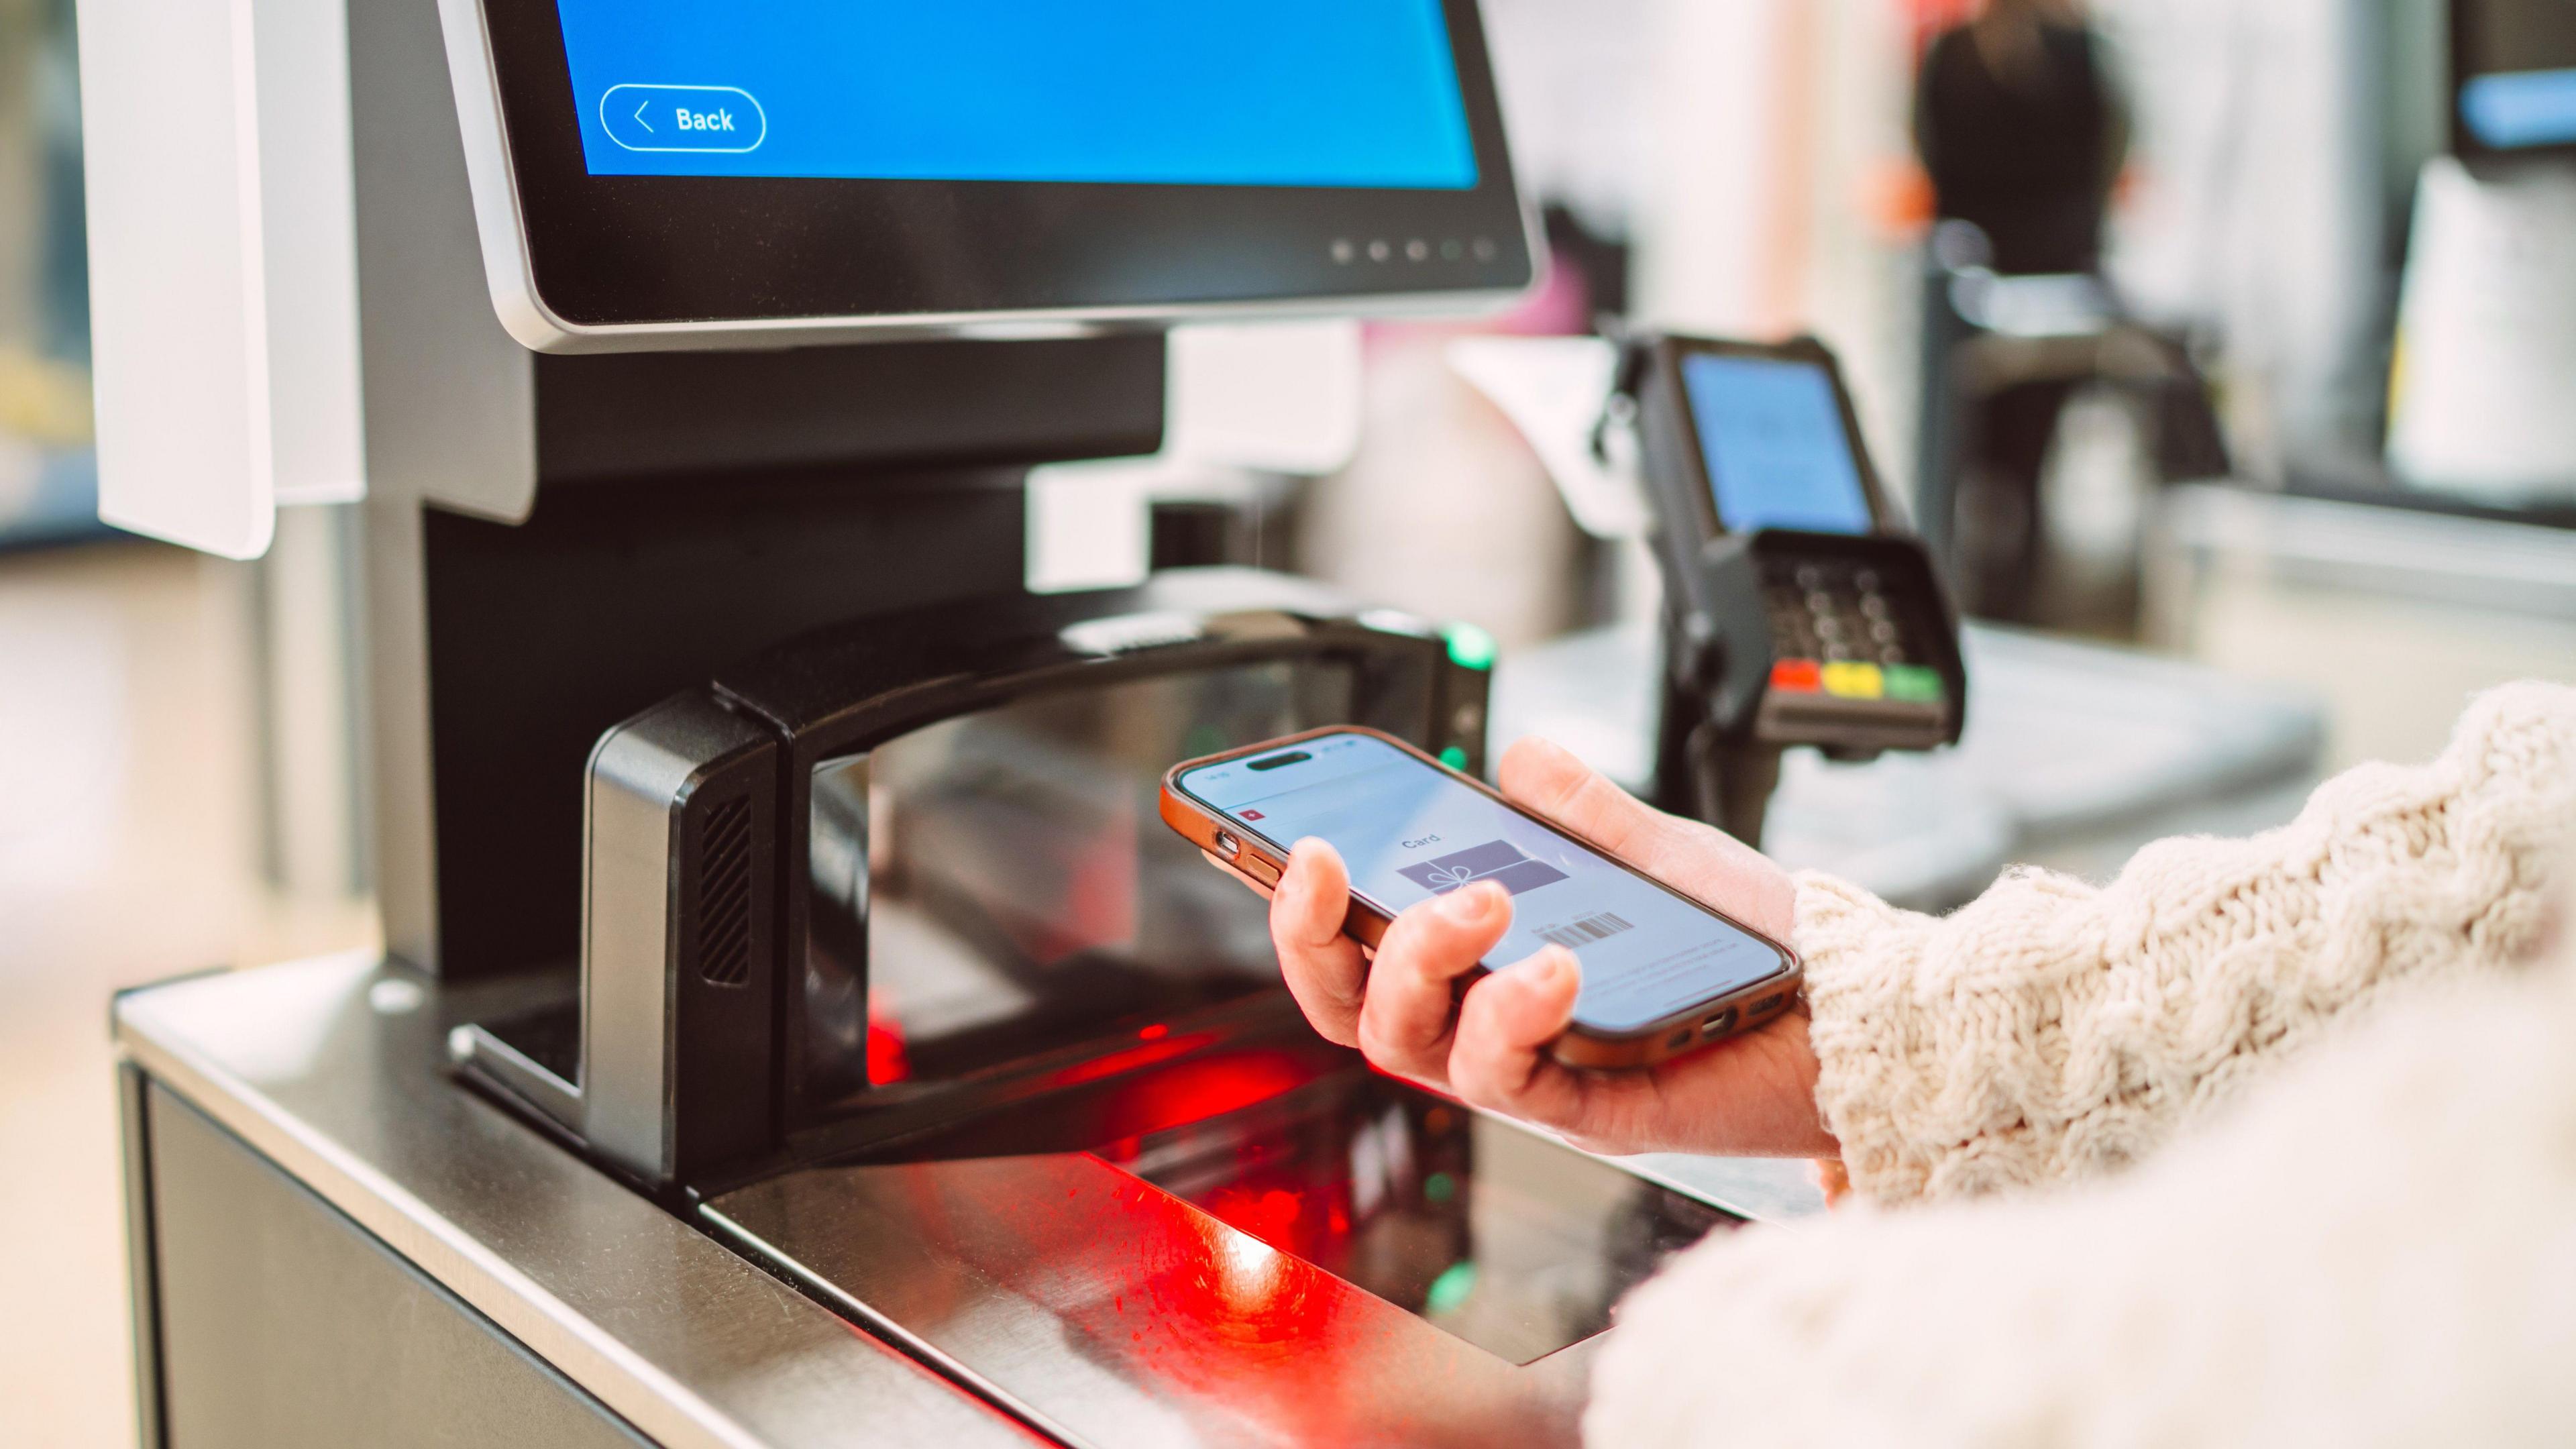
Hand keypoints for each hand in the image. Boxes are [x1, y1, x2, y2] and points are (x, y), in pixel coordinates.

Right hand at [1261, 736, 1835, 1158]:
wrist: (1851, 1005)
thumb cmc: (1750, 939)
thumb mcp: (1657, 852)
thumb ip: (1581, 813)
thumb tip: (1517, 758)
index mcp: (1485, 963)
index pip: (1360, 949)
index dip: (1305, 911)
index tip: (1298, 841)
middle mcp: (1491, 1022)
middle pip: (1355, 1005)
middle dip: (1320, 937)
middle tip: (1335, 863)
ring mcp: (1534, 1070)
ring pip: (1415, 1046)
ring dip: (1423, 961)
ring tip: (1486, 899)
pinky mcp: (1590, 1111)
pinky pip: (1517, 1084)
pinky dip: (1516, 1018)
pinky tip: (1552, 964)